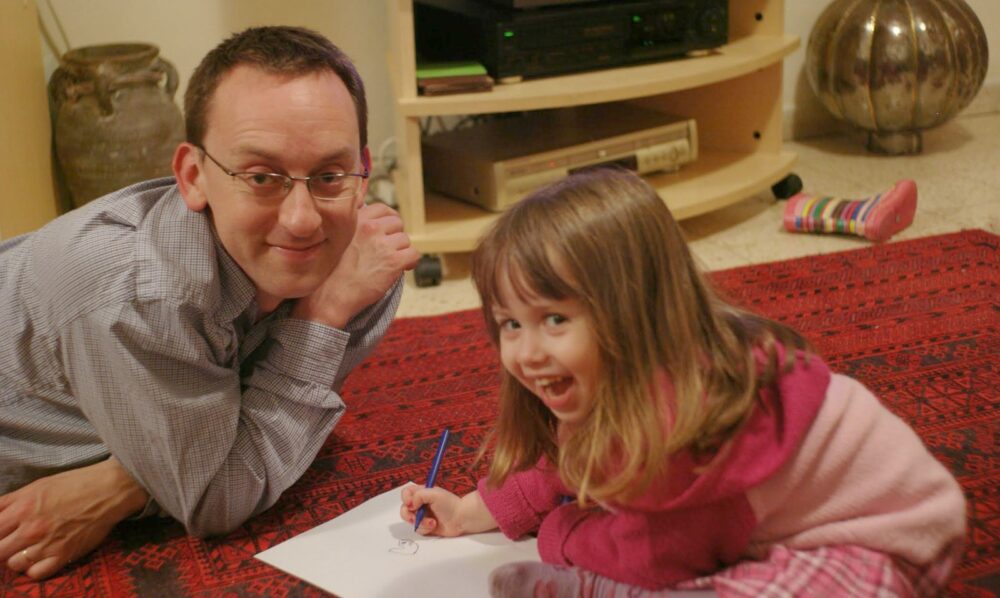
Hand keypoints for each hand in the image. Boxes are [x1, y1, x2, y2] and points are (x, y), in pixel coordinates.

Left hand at [0, 457, 147, 579]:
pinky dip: (34, 569)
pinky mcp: (63, 555)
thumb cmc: (75, 483)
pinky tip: (41, 558)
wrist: (110, 489)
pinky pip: (36, 574)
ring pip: (13, 564)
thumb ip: (11, 501)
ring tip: (28, 549)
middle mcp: (30, 529)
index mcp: (21, 508)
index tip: (2, 533)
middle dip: (2, 546)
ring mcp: (46, 544)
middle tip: (12, 541)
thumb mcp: (37, 486)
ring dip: (17, 558)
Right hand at [293, 202, 419, 327]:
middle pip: (397, 223)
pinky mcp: (393, 261)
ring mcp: (383, 244)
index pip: (382, 208)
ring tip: (389, 263)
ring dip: (401, 251)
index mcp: (356, 220)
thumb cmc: (332, 271)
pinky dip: (410, 262)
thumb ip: (352, 224)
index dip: (389, 219)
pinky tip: (402, 268)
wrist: (333, 295)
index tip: (388, 230)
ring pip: (405, 240)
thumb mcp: (337, 238)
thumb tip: (363, 208)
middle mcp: (370, 229)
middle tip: (388, 251)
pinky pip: (414, 254)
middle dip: (395, 236)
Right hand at [400, 486, 496, 536]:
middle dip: (408, 514)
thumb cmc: (450, 504)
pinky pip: (418, 529)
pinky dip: (425, 528)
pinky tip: (434, 525)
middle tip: (414, 517)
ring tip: (431, 522)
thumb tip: (410, 505)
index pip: (406, 493)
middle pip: (404, 508)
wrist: (461, 518)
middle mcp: (420, 504)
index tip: (411, 504)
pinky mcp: (426, 526)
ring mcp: (422, 516)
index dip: (406, 498)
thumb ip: (419, 495)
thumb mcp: (434, 494)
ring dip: (420, 522)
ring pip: (410, 520)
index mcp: (422, 493)